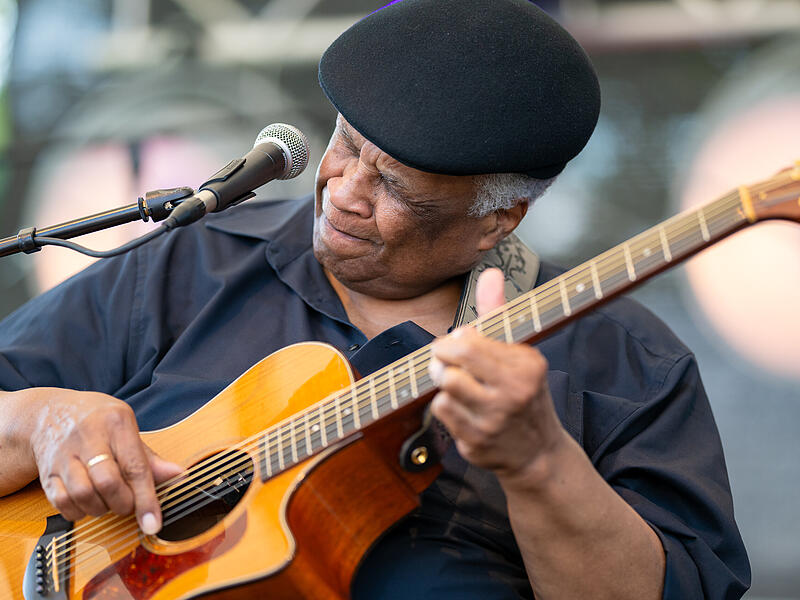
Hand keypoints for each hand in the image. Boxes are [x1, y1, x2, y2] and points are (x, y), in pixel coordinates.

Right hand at [29, 389, 182, 533]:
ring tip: (107, 501)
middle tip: (128, 504)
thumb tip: (179, 475)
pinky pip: (61, 502)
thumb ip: (150, 458)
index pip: (135, 466)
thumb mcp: (128, 429)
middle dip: (123, 503)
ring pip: (82, 494)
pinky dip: (78, 511)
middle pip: (107, 482)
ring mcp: (64, 454)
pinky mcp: (47, 471)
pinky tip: (87, 502)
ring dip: (100, 508)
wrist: (51, 412)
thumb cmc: (99, 422)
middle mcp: (88, 436)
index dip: (146, 498)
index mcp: (116, 423)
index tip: (153, 524)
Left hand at [428, 268, 565, 482]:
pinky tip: (460, 407)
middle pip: (452, 362)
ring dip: (443, 381)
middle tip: (444, 359)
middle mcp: (513, 392)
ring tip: (454, 382)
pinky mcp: (476, 442)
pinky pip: (441, 410)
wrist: (537, 453)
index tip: (461, 344)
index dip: (456, 340)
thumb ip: (498, 311)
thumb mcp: (519, 351)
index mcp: (527, 364)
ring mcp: (494, 420)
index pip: (470, 341)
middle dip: (441, 356)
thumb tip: (490, 272)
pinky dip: (445, 405)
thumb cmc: (524, 393)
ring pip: (444, 385)